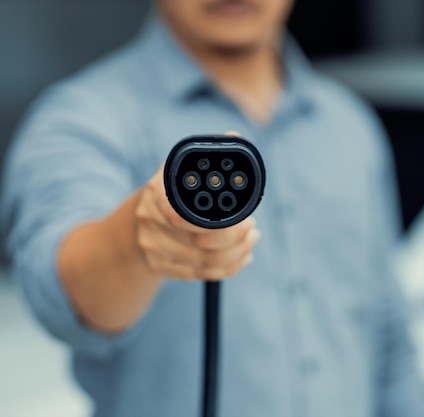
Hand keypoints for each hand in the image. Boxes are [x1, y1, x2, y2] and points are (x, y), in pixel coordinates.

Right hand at [134, 164, 259, 280]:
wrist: (140, 216)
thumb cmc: (176, 188)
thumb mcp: (187, 167)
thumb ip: (211, 156)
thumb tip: (235, 134)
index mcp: (157, 190)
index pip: (181, 215)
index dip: (218, 223)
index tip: (246, 217)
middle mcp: (149, 219)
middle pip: (198, 242)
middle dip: (235, 238)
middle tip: (252, 227)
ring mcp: (151, 245)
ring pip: (203, 263)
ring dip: (237, 253)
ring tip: (252, 238)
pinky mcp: (158, 266)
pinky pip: (199, 275)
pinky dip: (228, 268)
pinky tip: (242, 256)